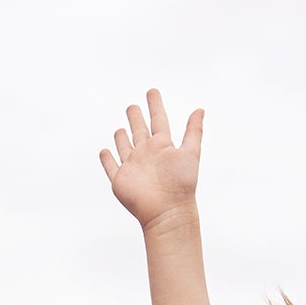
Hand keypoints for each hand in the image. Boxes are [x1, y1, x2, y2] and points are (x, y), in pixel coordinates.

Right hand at [100, 88, 203, 228]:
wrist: (167, 212)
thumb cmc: (182, 185)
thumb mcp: (191, 153)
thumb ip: (194, 131)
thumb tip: (200, 109)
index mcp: (162, 146)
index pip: (158, 119)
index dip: (155, 105)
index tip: (152, 91)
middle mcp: (147, 154)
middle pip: (139, 130)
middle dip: (135, 118)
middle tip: (132, 107)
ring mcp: (133, 167)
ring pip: (124, 147)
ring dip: (121, 137)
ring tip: (120, 129)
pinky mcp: (120, 180)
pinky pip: (111, 167)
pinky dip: (107, 159)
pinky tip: (105, 151)